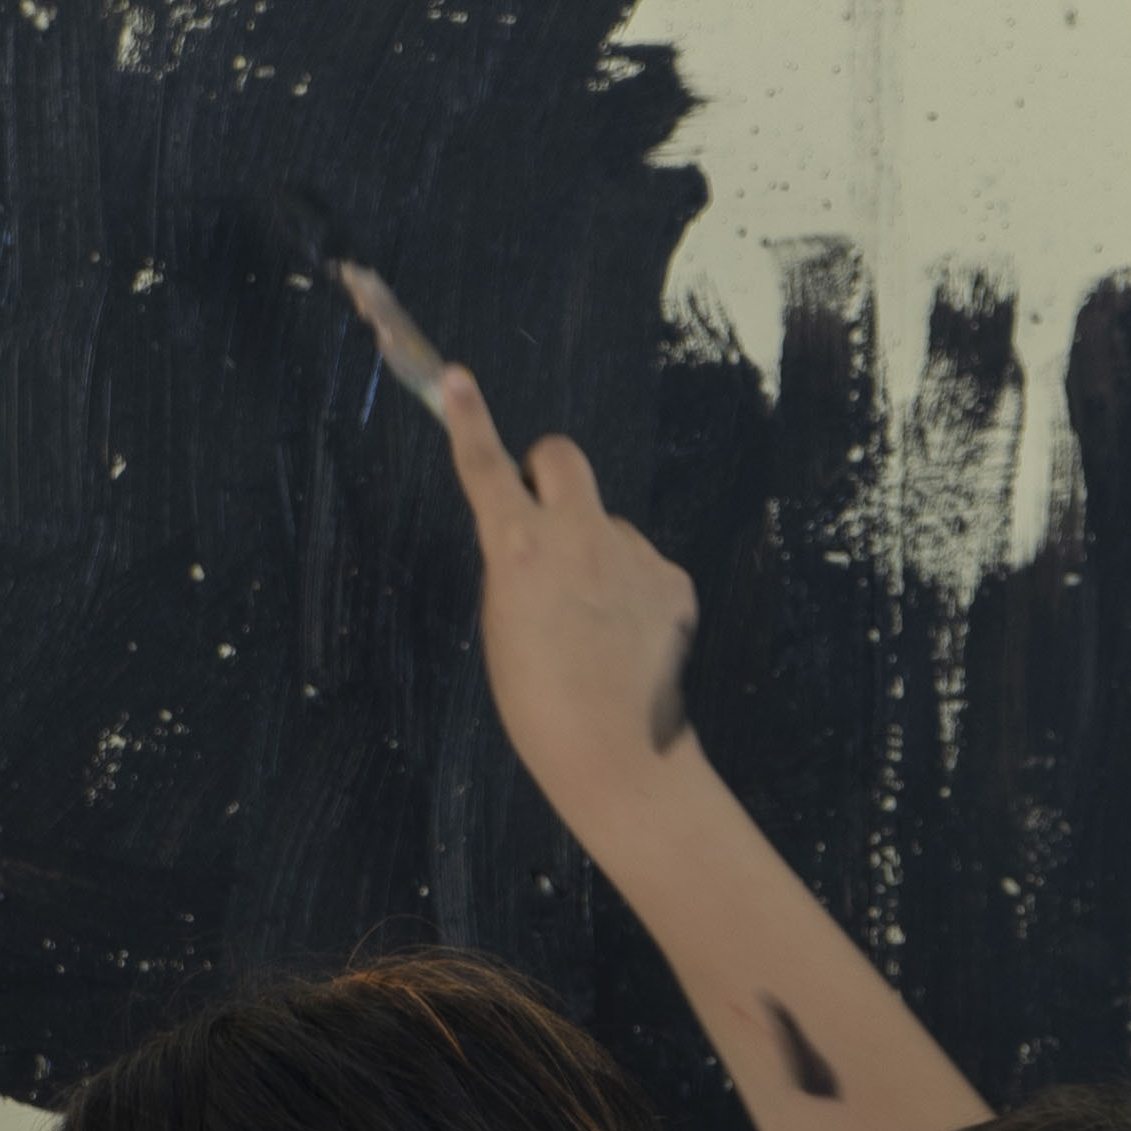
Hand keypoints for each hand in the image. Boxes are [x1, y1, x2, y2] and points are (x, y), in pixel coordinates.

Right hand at [432, 364, 700, 831]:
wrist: (614, 751)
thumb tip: (534, 537)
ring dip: (594, 556)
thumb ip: (517, 564)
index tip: (458, 379)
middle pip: (563, 458)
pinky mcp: (672, 579)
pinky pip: (640, 566)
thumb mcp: (503, 622)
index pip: (486, 466)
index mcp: (519, 549)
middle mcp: (578, 536)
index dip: (469, 419)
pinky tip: (626, 639)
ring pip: (605, 527)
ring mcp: (633, 554)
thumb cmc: (540, 700)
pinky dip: (630, 590)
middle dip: (549, 472)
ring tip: (592, 626)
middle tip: (543, 514)